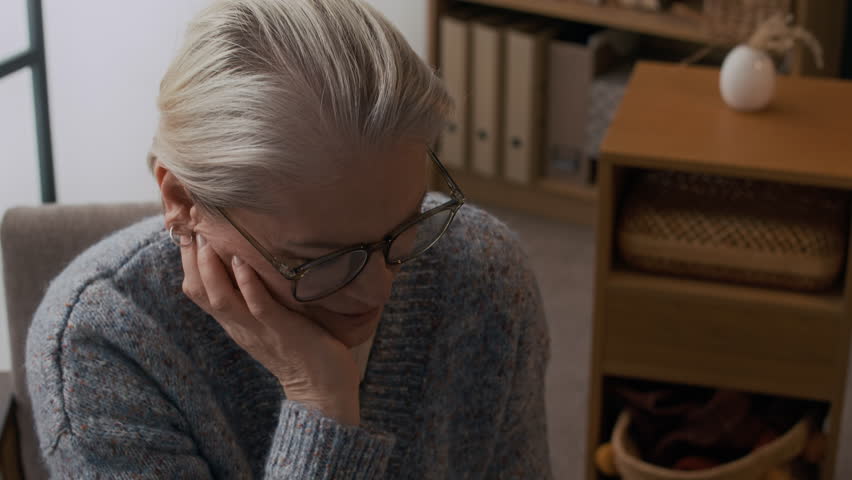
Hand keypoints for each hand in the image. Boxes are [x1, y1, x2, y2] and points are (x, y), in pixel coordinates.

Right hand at [180, 232, 361, 425]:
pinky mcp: (282, 331)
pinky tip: (244, 262)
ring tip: (207, 240)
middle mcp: (239, 325)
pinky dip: (249, 285)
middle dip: (191, 259)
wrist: (322, 389)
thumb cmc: (299, 347)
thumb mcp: (267, 320)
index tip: (184, 231)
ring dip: (212, 269)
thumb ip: (254, 296)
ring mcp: (258, 329)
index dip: (187, 261)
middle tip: (189, 227)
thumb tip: (249, 261)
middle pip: (201, 292)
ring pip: (222, 299)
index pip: (197, 290)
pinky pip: (259, 307)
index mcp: (233, 321)